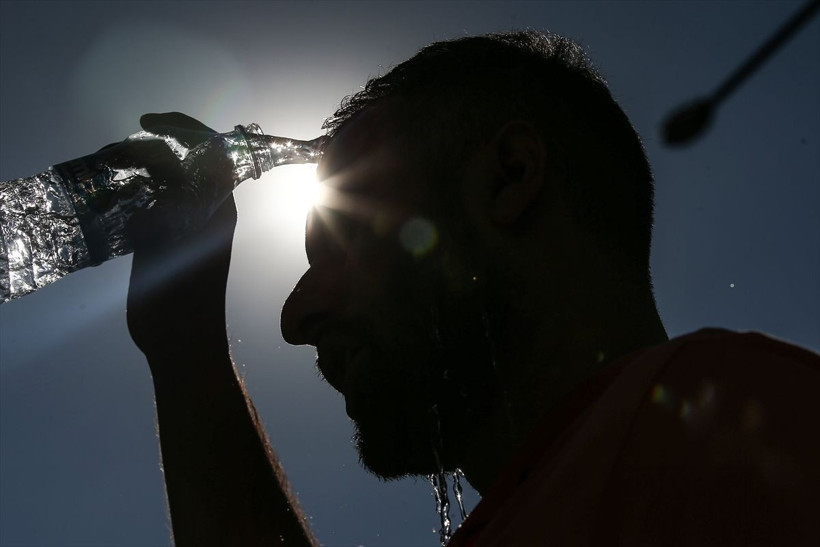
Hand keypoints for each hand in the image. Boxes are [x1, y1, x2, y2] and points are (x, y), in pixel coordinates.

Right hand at [126, 112, 236, 359]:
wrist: (183, 346)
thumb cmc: (185, 307)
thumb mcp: (172, 260)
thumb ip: (161, 228)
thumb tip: (147, 207)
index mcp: (219, 208)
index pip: (212, 150)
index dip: (183, 128)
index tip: (148, 123)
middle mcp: (206, 210)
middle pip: (186, 160)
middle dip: (154, 146)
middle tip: (118, 151)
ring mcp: (186, 224)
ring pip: (167, 181)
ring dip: (141, 169)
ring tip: (110, 166)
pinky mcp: (167, 240)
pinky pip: (153, 203)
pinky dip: (133, 192)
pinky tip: (110, 193)